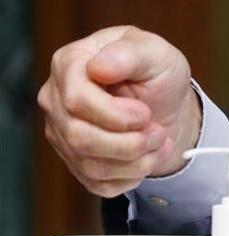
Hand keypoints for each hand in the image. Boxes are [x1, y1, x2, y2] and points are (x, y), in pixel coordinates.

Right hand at [38, 26, 201, 197]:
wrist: (166, 104)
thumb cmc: (158, 73)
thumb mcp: (156, 52)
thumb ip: (130, 53)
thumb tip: (98, 68)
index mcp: (70, 63)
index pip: (76, 100)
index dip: (117, 114)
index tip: (146, 113)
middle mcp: (56, 99)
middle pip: (80, 137)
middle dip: (130, 142)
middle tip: (158, 133)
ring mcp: (61, 131)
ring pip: (89, 164)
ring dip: (136, 161)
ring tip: (158, 142)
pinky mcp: (73, 160)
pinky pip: (97, 183)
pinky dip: (131, 176)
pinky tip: (147, 157)